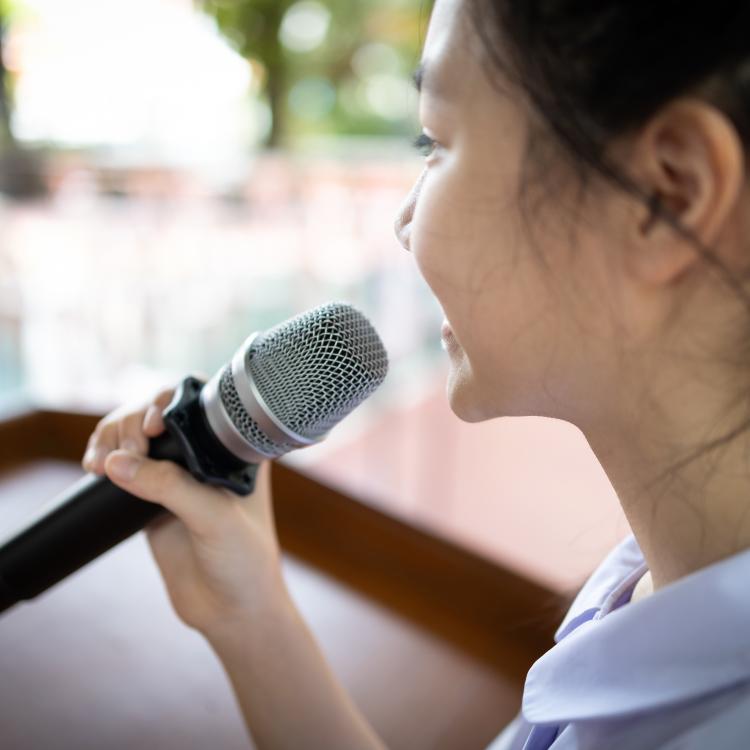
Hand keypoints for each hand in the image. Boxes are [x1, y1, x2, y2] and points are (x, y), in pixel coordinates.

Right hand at [82, 386, 290, 638]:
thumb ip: (170, 487)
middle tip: (129, 451)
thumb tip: (117, 462)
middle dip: (132, 422)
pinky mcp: (152, 502)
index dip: (168, 400)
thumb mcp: (214, 517)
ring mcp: (178, 478)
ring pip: (136, 439)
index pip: (198, 402)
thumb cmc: (244, 560)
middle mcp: (206, 457)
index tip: (152, 426)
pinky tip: (95, 468)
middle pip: (158, 414)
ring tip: (101, 461)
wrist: (232, 611)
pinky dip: (105, 462)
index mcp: (235, 449)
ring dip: (112, 438)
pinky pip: (122, 470)